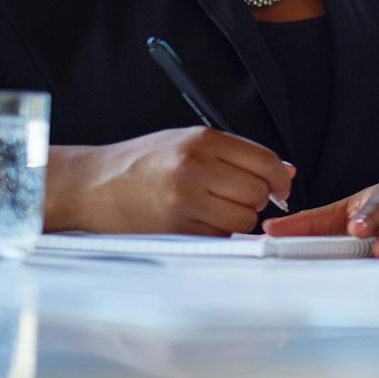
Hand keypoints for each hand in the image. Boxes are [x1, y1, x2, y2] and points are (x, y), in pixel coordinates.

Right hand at [44, 129, 293, 235]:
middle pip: (257, 192)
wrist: (93, 185)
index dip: (280, 178)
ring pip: (243, 218)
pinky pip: (219, 236)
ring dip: (238, 218)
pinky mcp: (176, 229)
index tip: (282, 188)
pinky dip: (217, 233)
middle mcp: (195, 168)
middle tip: (238, 197)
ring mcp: (185, 200)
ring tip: (215, 209)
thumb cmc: (140, 162)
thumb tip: (285, 171)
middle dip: (256, 199)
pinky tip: (198, 220)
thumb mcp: (186, 142)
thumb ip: (236, 153)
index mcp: (201, 141)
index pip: (264, 161)